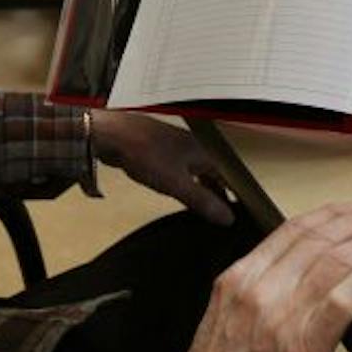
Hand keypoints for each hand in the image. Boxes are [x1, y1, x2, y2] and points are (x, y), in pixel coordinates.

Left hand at [88, 109, 234, 224]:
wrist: (113, 133)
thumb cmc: (146, 154)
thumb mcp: (177, 184)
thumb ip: (203, 201)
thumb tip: (228, 218)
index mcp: (204, 152)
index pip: (228, 178)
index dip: (234, 196)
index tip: (239, 214)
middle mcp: (194, 147)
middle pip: (213, 173)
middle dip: (217, 193)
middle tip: (221, 214)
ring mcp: (175, 146)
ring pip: (196, 170)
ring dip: (201, 187)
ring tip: (202, 207)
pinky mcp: (159, 148)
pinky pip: (180, 168)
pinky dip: (184, 181)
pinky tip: (178, 190)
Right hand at [158, 201, 351, 351]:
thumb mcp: (226, 318)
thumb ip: (258, 292)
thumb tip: (302, 275)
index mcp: (239, 280)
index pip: (292, 230)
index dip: (332, 214)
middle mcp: (259, 290)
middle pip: (321, 239)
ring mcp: (281, 318)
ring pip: (336, 263)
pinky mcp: (303, 350)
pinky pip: (342, 302)